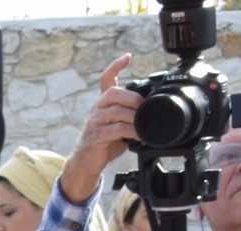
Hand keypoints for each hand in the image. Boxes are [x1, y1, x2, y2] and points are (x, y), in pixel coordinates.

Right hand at [62, 55, 141, 201]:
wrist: (87, 164)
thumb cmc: (105, 144)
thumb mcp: (119, 125)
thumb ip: (131, 115)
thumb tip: (153, 110)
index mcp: (103, 104)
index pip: (106, 79)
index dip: (115, 66)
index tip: (127, 57)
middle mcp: (96, 110)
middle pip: (113, 93)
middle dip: (133, 99)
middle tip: (144, 109)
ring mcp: (94, 123)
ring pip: (115, 111)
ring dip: (134, 118)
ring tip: (145, 125)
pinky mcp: (95, 137)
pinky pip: (116, 130)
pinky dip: (131, 132)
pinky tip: (140, 136)